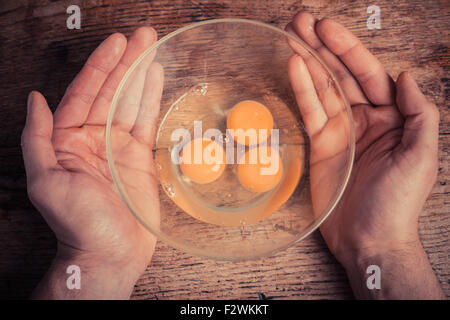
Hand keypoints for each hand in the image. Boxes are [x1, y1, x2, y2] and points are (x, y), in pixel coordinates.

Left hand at [21, 27, 163, 298]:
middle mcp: (93, 138)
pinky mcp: (140, 157)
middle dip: (127, 62)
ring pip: (131, 102)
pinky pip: (146, 121)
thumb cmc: (77, 223)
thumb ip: (38, 138)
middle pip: (111, 92)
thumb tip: (35, 99)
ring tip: (153, 48)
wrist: (110, 253)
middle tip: (145, 36)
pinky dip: (152, 99)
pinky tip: (157, 79)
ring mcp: (118, 146)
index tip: (118, 43)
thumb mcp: (46, 181)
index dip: (102, 66)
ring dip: (141, 75)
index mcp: (67, 140)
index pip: (85, 93)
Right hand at [286, 12, 443, 297]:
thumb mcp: (422, 158)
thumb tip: (405, 76)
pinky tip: (292, 67)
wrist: (369, 239)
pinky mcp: (321, 144)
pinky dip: (301, 89)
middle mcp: (366, 118)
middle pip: (340, 74)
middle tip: (300, 21)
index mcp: (393, 117)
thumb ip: (420, 114)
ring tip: (290, 34)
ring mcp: (341, 131)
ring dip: (306, 60)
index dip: (348, 48)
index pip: (368, 73)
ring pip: (321, 88)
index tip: (327, 28)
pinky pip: (310, 111)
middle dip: (321, 46)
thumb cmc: (398, 203)